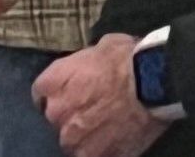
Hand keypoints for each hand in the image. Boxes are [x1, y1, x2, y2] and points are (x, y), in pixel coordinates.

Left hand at [34, 35, 169, 156]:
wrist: (154, 84)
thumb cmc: (128, 59)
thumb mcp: (101, 48)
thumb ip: (85, 64)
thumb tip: (90, 70)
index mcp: (53, 83)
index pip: (40, 93)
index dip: (57, 93)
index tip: (69, 93)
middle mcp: (57, 113)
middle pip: (56, 118)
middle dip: (71, 115)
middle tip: (93, 109)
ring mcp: (74, 138)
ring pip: (72, 141)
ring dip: (84, 136)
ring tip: (106, 128)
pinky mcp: (95, 155)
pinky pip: (92, 155)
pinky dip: (102, 150)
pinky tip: (116, 141)